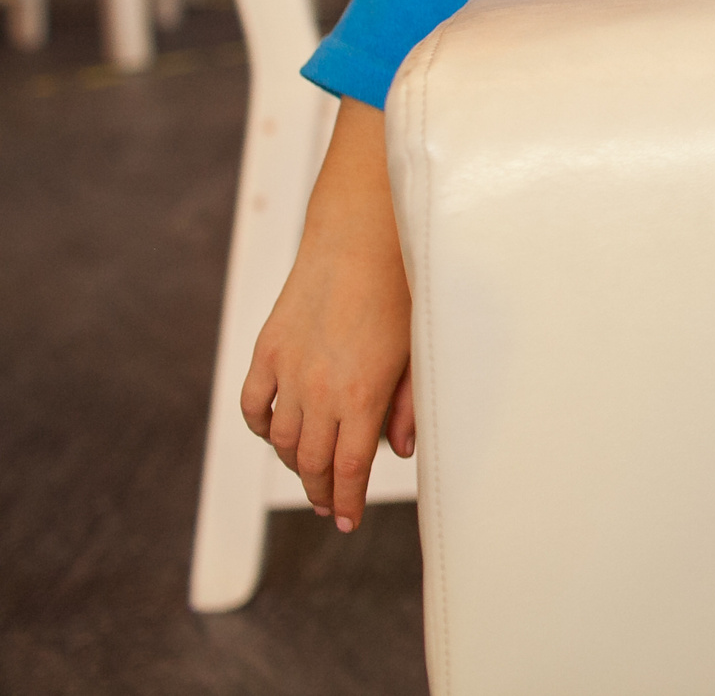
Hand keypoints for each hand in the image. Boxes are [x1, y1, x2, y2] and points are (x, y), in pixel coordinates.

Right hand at [240, 98, 414, 532]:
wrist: (362, 236)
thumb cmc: (405, 289)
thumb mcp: (420, 350)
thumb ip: (410, 403)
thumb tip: (401, 450)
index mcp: (362, 395)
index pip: (349, 468)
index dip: (346, 500)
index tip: (346, 521)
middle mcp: (318, 389)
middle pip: (312, 461)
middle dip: (322, 490)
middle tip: (330, 506)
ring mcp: (287, 370)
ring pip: (281, 440)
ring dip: (295, 463)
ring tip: (310, 474)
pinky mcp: (267, 349)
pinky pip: (253, 405)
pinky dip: (263, 427)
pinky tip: (278, 436)